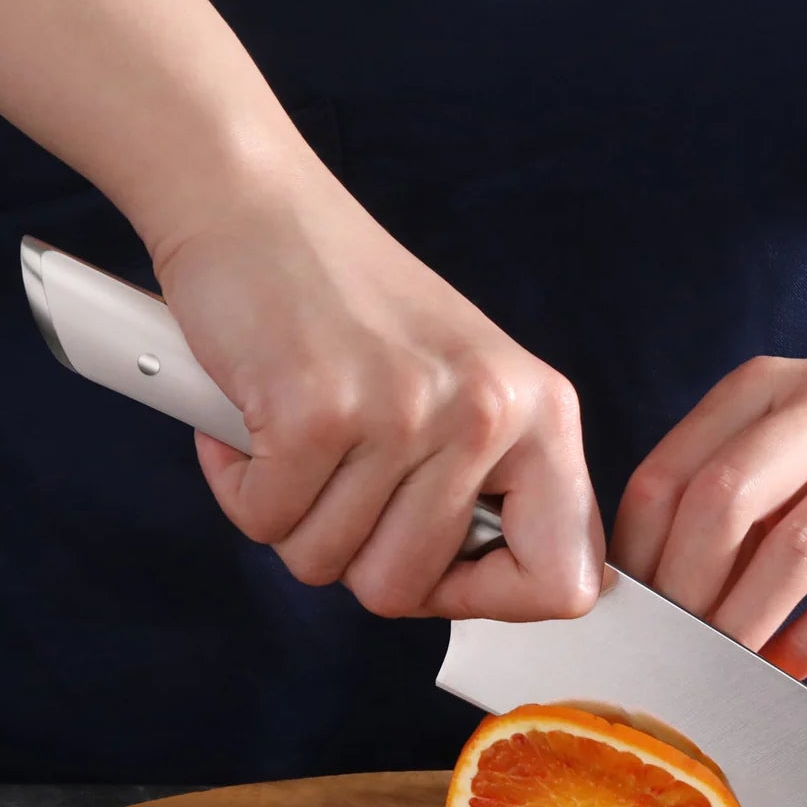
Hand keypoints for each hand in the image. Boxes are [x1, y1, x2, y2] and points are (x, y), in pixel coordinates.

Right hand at [153, 148, 602, 621]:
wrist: (255, 205)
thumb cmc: (350, 308)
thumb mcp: (462, 390)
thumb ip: (489, 491)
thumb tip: (492, 596)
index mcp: (544, 415)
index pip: (564, 582)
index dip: (487, 600)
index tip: (437, 571)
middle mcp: (489, 413)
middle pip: (407, 590)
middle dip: (350, 555)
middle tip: (336, 482)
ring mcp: (405, 411)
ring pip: (327, 562)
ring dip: (290, 515)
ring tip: (298, 438)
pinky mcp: (317, 409)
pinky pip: (266, 521)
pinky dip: (242, 487)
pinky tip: (253, 423)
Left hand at [611, 349, 806, 676]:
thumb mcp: (783, 427)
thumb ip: (721, 483)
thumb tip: (644, 585)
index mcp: (768, 384)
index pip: (672, 472)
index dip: (638, 550)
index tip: (625, 606)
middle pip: (727, 501)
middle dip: (685, 587)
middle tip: (668, 644)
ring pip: (798, 549)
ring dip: (746, 619)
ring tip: (720, 663)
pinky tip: (786, 666)